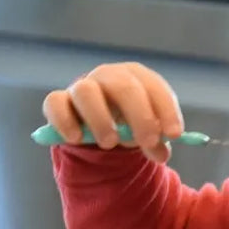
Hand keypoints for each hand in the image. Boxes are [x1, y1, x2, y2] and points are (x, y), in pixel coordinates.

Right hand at [42, 62, 183, 163]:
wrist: (97, 125)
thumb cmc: (127, 124)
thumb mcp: (145, 133)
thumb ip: (155, 143)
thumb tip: (162, 152)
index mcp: (135, 77)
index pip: (153, 86)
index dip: (165, 110)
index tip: (174, 135)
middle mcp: (108, 76)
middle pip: (123, 86)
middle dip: (139, 116)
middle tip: (148, 142)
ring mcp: (81, 87)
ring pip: (85, 91)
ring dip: (100, 119)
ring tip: (110, 143)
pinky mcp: (58, 102)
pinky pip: (55, 103)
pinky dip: (65, 121)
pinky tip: (77, 138)